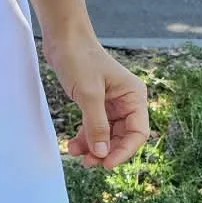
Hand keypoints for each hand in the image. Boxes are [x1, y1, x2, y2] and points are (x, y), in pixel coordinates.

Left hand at [46, 33, 149, 168]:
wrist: (63, 38)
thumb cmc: (79, 59)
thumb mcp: (89, 94)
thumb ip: (96, 124)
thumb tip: (102, 152)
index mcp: (134, 96)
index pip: (138, 132)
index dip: (124, 151)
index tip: (106, 164)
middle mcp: (126, 101)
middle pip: (123, 136)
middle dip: (106, 150)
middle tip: (88, 163)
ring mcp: (111, 102)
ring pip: (107, 133)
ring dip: (93, 146)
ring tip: (76, 155)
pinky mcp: (96, 102)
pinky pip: (95, 126)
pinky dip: (85, 136)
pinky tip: (74, 145)